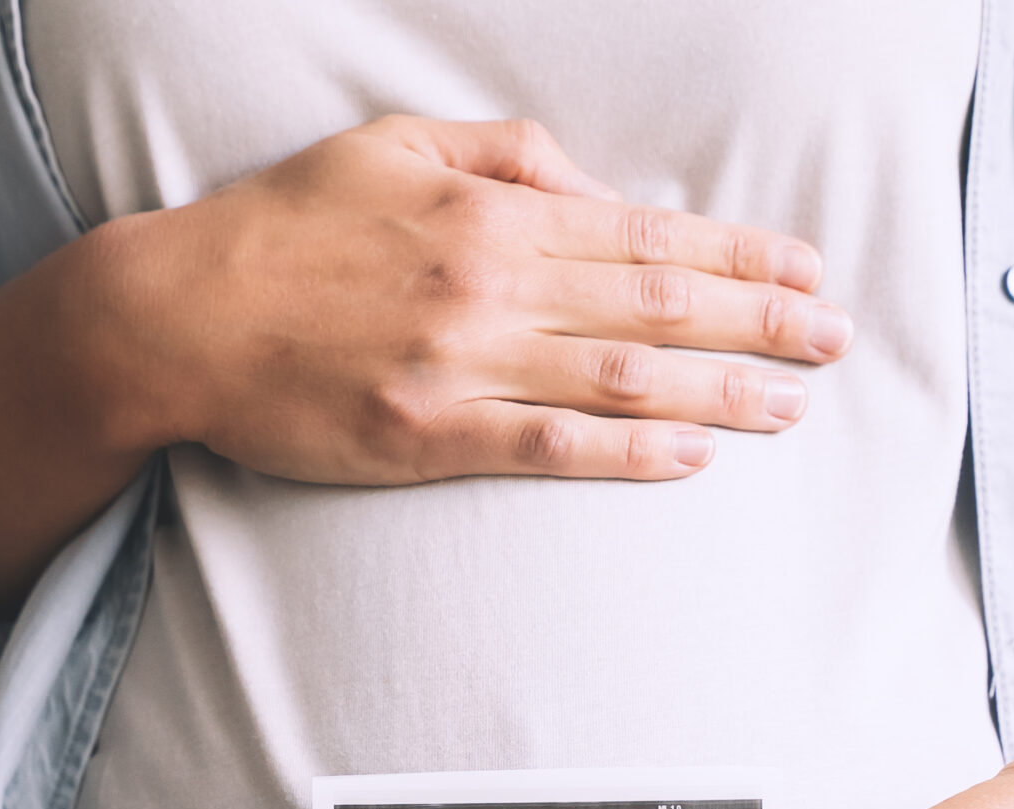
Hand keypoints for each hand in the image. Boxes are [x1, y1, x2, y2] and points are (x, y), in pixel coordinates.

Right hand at [0, 116, 850, 613]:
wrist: (177, 315)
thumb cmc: (284, 226)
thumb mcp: (390, 145)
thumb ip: (502, 155)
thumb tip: (589, 184)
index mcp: (493, 212)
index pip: (649, 232)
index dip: (740, 252)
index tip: (806, 268)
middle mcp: (494, 285)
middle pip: (661, 302)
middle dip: (762, 320)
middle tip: (837, 339)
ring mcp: (465, 366)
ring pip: (625, 377)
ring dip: (722, 392)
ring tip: (795, 406)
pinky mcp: (431, 437)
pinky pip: (551, 448)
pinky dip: (630, 453)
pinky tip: (694, 457)